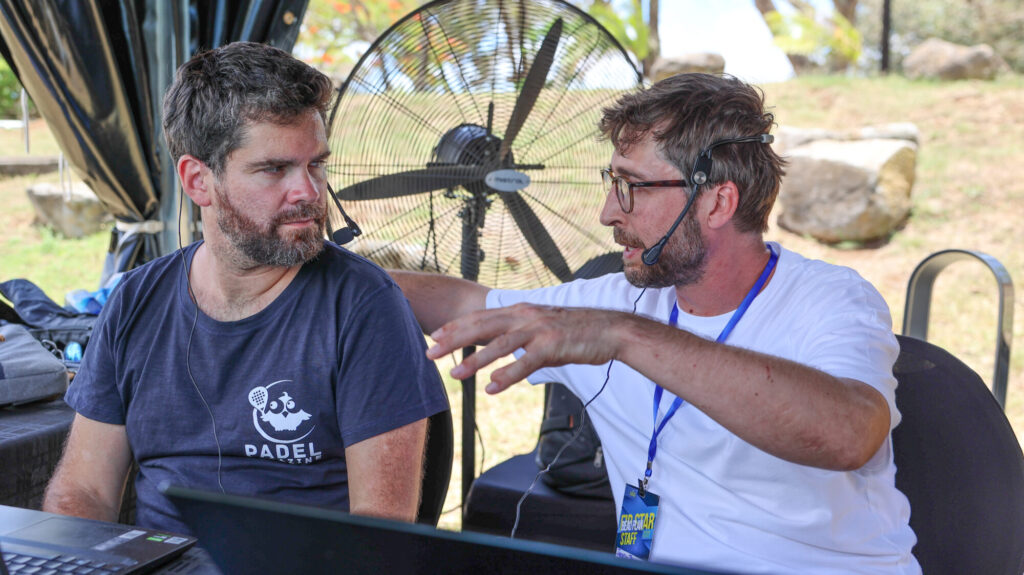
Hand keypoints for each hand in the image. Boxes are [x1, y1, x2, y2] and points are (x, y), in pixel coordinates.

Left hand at [426, 303, 624, 393]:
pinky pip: (526, 363)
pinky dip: (507, 376)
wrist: (610, 329)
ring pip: (500, 345)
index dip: (456, 327)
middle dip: (454, 340)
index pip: (481, 317)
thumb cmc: (574, 332)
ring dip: (475, 361)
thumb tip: (493, 367)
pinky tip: (492, 389)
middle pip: (482, 327)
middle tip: (430, 353)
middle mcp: (525, 316)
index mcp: (520, 311)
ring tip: (455, 375)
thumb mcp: (540, 331)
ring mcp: (539, 330)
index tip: (434, 337)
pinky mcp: (553, 346)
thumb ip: (516, 343)